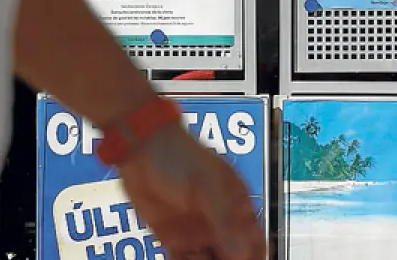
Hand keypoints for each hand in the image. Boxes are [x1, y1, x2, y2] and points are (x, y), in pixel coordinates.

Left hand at [116, 124, 265, 259]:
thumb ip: (226, 220)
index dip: (253, 258)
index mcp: (237, 209)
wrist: (141, 148)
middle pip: (234, 258)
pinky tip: (185, 259)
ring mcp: (197, 232)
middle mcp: (220, 224)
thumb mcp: (208, 186)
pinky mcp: (174, 239)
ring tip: (196, 258)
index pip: (255, 245)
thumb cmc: (179, 156)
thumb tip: (243, 253)